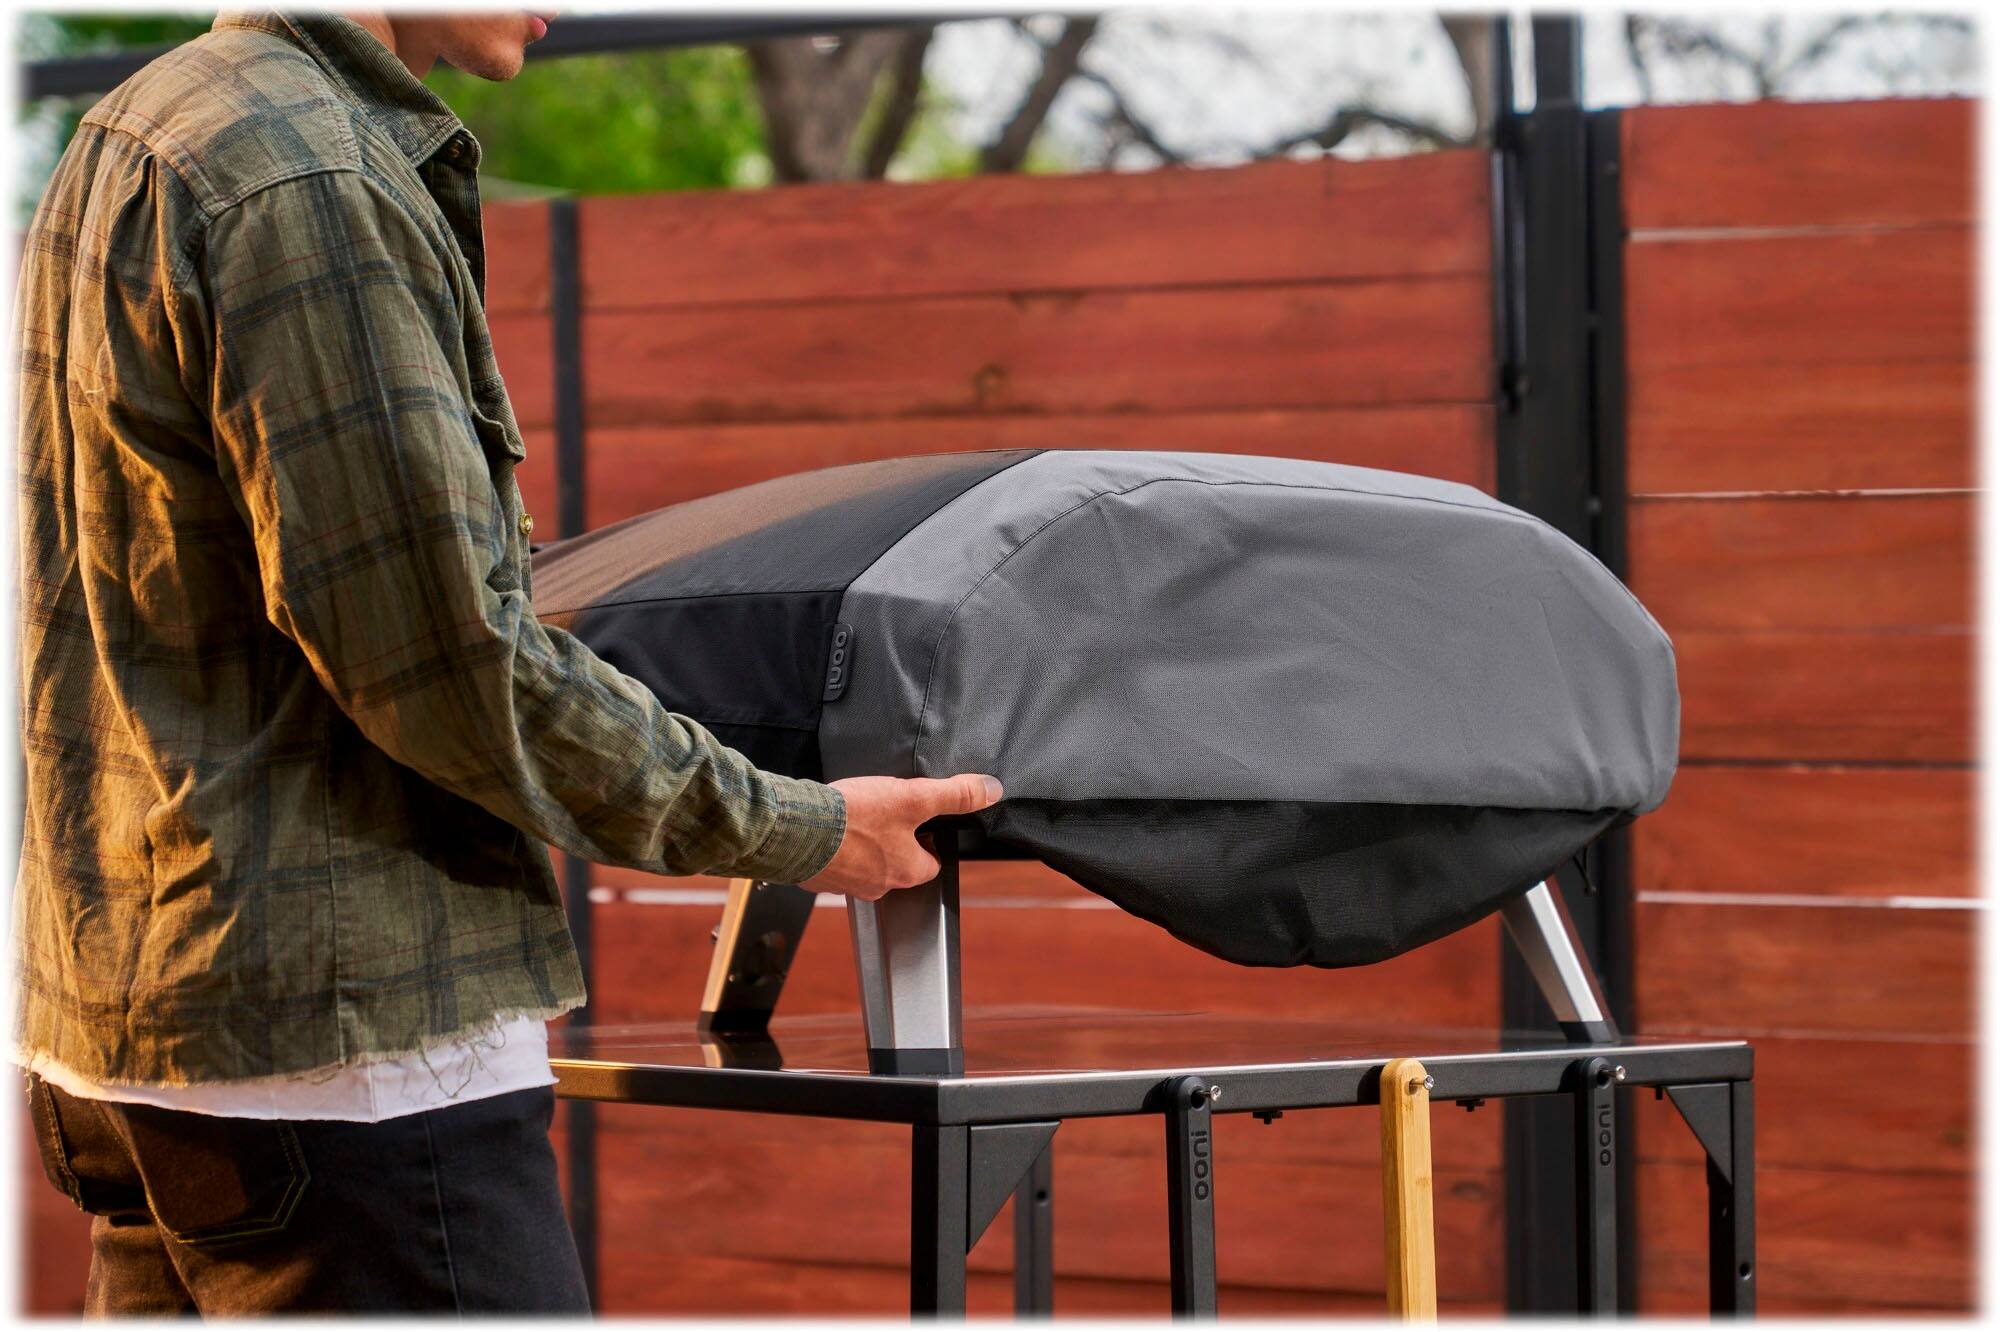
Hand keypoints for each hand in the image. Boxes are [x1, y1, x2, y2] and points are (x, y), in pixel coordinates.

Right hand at [799, 774, 1002, 901]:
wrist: (793, 828)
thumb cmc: (852, 818)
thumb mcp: (913, 797)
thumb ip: (954, 795)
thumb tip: (991, 790)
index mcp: (905, 871)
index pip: (930, 864)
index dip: (928, 843)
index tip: (920, 825)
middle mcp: (877, 886)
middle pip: (896, 868)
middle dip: (892, 845)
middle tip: (884, 817)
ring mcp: (845, 885)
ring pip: (863, 868)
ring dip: (861, 848)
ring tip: (853, 820)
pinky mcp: (816, 878)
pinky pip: (831, 865)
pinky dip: (832, 850)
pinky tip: (827, 829)